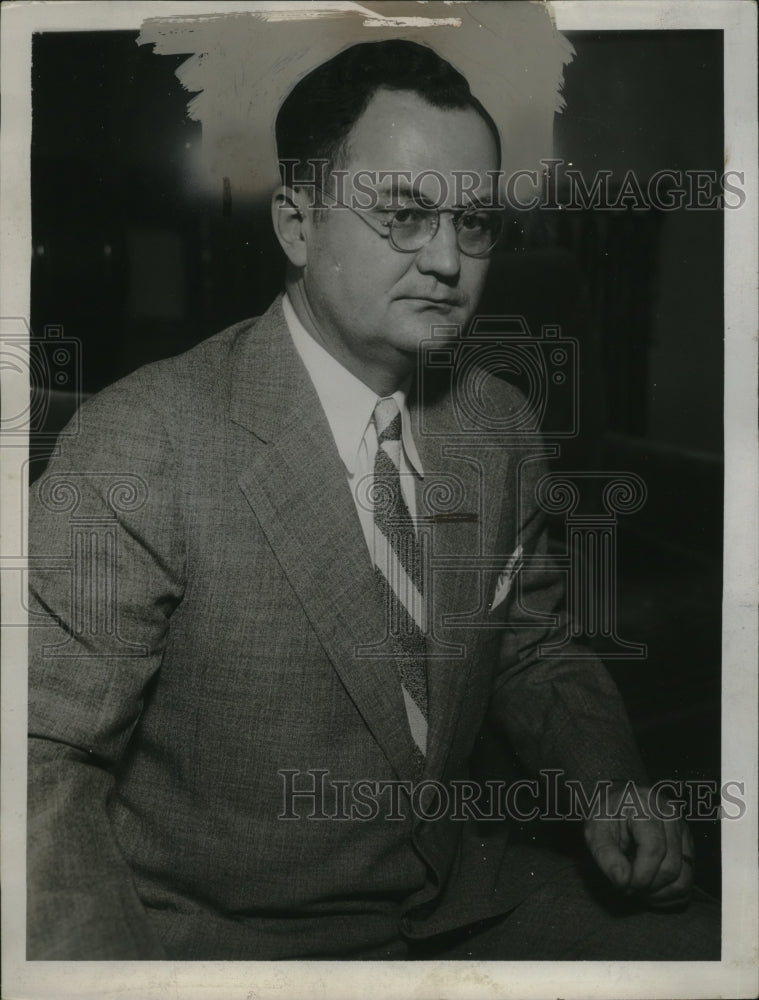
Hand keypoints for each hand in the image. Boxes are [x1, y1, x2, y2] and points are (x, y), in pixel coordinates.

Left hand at [583, 782, 694, 908]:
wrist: (615, 803)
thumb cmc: (604, 816)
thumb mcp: (595, 830)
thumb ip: (605, 854)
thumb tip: (623, 881)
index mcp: (645, 803)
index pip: (654, 849)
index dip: (640, 876)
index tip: (624, 885)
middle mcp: (670, 813)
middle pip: (671, 866)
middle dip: (648, 885)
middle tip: (628, 885)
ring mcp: (682, 829)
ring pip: (685, 877)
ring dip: (661, 892)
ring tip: (639, 886)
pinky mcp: (687, 844)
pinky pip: (688, 880)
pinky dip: (671, 892)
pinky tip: (651, 887)